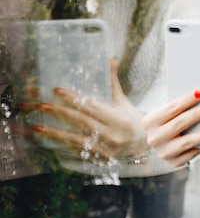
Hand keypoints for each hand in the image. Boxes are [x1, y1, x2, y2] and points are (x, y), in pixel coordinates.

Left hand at [22, 59, 148, 160]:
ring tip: (38, 127)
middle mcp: (113, 135)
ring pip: (76, 139)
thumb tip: (111, 59)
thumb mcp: (122, 101)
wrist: (143, 142)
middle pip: (82, 122)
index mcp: (120, 119)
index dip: (74, 98)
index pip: (92, 106)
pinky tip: (50, 139)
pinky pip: (78, 150)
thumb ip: (113, 82)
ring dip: (55, 133)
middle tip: (43, 105)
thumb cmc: (131, 118)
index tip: (57, 90)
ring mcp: (106, 149)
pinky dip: (64, 144)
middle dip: (60, 113)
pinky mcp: (100, 158)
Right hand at [142, 88, 199, 166]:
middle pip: (180, 123)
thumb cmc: (169, 120)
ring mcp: (163, 152)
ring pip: (188, 141)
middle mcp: (154, 138)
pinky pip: (193, 153)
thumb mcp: (169, 112)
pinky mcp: (174, 162)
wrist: (160, 140)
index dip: (188, 99)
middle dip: (198, 114)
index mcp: (149, 121)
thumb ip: (181, 106)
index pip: (171, 107)